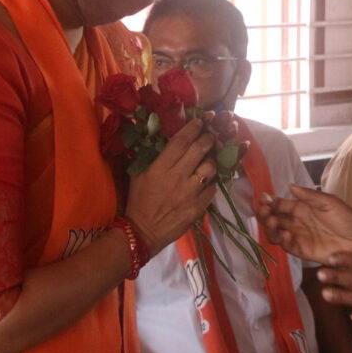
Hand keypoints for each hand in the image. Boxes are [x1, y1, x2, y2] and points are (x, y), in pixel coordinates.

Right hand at [125, 119, 217, 252]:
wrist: (143, 231)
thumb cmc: (139, 200)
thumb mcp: (138, 174)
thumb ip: (150, 156)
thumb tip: (160, 138)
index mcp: (160, 167)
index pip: (181, 141)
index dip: (193, 128)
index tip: (200, 121)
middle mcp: (177, 177)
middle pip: (200, 150)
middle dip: (208, 138)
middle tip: (210, 135)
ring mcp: (190, 193)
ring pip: (210, 168)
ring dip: (212, 160)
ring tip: (209, 159)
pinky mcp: (198, 207)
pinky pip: (213, 188)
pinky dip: (212, 182)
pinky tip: (208, 181)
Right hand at [255, 184, 351, 264]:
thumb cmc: (347, 218)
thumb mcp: (329, 202)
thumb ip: (309, 195)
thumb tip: (289, 185)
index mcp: (301, 208)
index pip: (279, 204)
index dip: (269, 202)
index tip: (263, 200)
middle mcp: (296, 222)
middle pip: (272, 219)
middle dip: (264, 215)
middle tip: (264, 212)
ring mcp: (297, 237)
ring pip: (275, 233)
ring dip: (270, 228)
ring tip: (273, 222)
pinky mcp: (301, 251)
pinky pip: (286, 246)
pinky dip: (282, 241)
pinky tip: (286, 235)